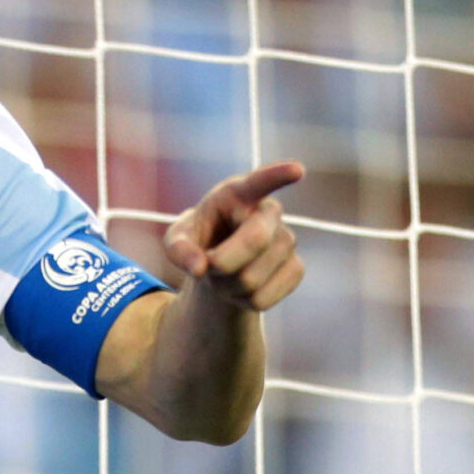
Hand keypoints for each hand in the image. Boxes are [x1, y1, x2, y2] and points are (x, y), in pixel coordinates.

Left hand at [161, 161, 305, 312]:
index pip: (260, 181)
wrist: (220, 265)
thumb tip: (200, 268)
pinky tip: (241, 288)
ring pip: (252, 278)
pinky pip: (263, 298)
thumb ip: (179, 249)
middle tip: (208, 267)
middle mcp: (269, 212)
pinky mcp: (295, 269)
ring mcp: (287, 240)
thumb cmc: (198, 240)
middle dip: (223, 263)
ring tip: (222, 275)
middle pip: (255, 240)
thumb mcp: (177, 240)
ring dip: (226, 287)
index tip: (297, 170)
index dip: (278, 175)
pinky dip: (242, 302)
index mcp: (239, 194)